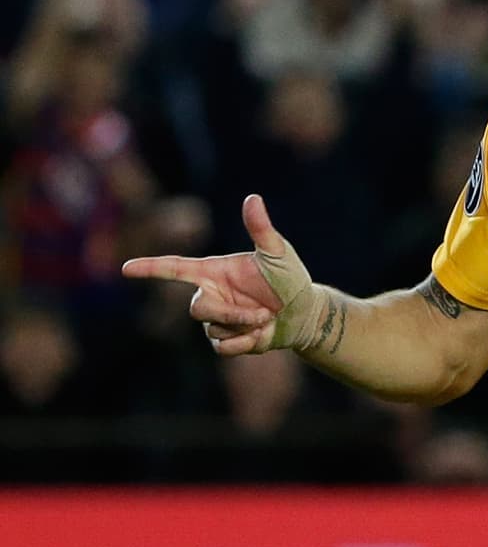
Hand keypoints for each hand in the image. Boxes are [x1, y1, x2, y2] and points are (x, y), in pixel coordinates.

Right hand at [122, 193, 320, 355]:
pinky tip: (262, 335)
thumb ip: (261, 229)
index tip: (125, 269)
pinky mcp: (227, 340)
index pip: (174, 267)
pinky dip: (245, 344)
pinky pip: (223, 348)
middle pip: (196, 309)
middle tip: (262, 313)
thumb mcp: (277, 253)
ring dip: (244, 327)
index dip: (149, 268)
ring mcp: (216, 320)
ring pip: (212, 330)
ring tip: (266, 319)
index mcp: (213, 271)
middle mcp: (210, 294)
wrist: (304, 313)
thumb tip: (253, 198)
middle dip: (228, 314)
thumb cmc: (290, 278)